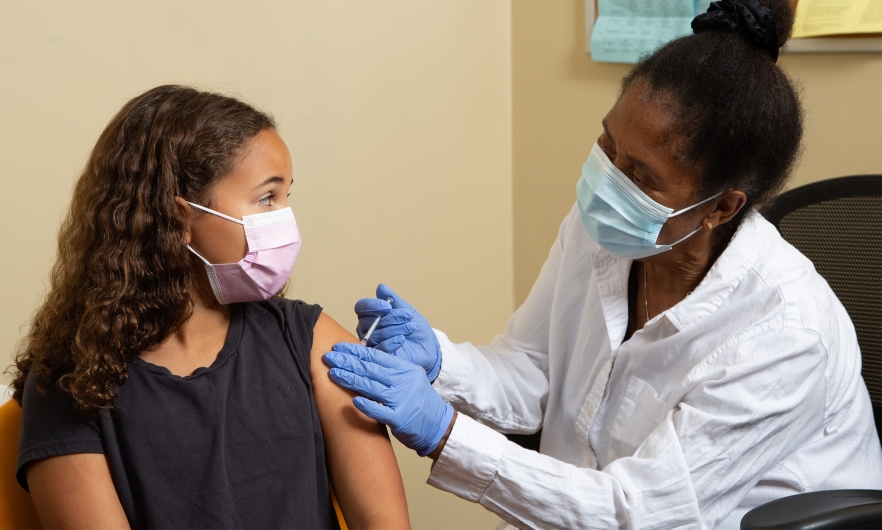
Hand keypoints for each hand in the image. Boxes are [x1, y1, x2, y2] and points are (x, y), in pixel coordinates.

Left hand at [324, 343, 453, 456]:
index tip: (339, 347)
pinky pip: (379, 410)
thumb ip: (390, 371)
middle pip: (370, 369)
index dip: (355, 351)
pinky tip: (352, 401)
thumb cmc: (419, 402)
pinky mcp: (399, 418)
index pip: (376, 356)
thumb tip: (362, 361)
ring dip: (350, 379)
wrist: (438, 425)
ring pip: (371, 386)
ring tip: (333, 373)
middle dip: (347, 362)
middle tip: (329, 357)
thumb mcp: (410, 379)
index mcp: (405, 369)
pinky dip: (366, 405)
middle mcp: (403, 381)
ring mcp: (401, 399)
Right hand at [355, 284, 441, 381]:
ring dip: (394, 329)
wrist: (427, 346)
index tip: (388, 306)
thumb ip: (393, 299)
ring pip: (374, 335)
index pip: (361, 307)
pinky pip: (378, 349)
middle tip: (407, 316)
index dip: (372, 305)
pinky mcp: (379, 357)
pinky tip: (401, 339)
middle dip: (390, 317)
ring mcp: (372, 343)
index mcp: (371, 315)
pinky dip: (390, 343)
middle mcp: (367, 329)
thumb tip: (381, 287)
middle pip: (368, 321)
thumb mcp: (406, 310)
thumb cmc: (414, 327)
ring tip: (410, 327)